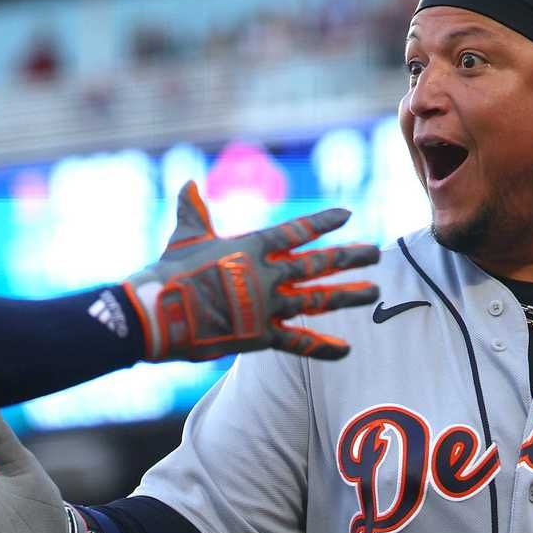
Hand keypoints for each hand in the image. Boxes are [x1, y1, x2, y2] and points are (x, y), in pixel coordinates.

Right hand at [123, 181, 379, 361]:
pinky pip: (298, 343)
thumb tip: (187, 183)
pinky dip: (323, 347)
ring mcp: (266, 306)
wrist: (157, 312)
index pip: (296, 231)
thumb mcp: (185, 236)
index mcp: (251, 247)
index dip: (323, 222)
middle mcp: (266, 274)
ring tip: (374, 292)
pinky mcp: (260, 336)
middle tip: (376, 253)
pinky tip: (347, 349)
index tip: (347, 215)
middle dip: (350, 257)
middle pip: (318, 264)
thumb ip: (193, 210)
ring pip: (318, 299)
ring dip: (348, 295)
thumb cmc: (168, 272)